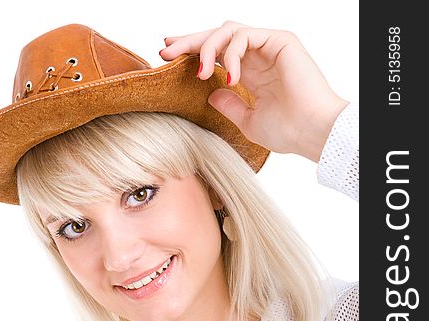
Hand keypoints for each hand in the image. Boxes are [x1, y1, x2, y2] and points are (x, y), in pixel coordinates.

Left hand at [160, 21, 348, 161]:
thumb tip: (211, 94)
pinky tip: (229, 76)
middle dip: (189, 41)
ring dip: (207, 48)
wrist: (311, 132)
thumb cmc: (287, 131)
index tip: (168, 54)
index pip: (217, 54)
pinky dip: (231, 54)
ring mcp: (269, 46)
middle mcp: (258, 57)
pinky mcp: (280, 40)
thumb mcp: (248, 121)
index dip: (192, 51)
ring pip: (228, 32)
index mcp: (251, 73)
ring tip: (199, 73)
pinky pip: (244, 36)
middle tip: (166, 49)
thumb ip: (230, 106)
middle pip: (217, 37)